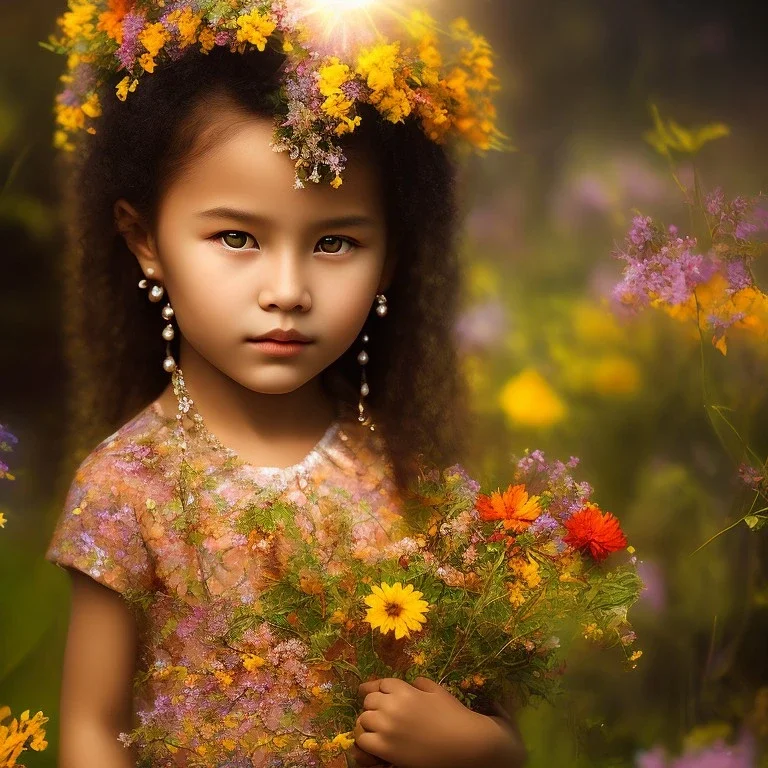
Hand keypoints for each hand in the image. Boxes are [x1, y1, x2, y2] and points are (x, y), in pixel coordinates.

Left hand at [351, 676, 499, 767]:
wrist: (463, 744)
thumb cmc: (453, 716)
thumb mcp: (437, 691)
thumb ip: (421, 684)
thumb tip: (411, 684)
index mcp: (404, 690)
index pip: (381, 684)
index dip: (379, 690)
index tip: (374, 694)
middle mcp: (392, 706)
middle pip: (369, 701)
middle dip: (374, 706)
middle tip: (382, 715)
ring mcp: (387, 727)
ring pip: (363, 720)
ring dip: (369, 723)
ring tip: (378, 729)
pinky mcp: (386, 749)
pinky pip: (364, 740)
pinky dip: (367, 741)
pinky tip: (377, 743)